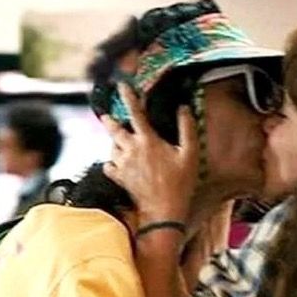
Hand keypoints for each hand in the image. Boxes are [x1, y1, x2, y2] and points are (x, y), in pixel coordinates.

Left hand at [102, 83, 198, 223]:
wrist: (163, 212)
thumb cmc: (179, 184)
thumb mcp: (190, 154)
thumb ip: (187, 129)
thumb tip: (184, 108)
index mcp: (148, 140)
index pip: (135, 112)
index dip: (128, 96)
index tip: (121, 85)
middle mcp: (131, 150)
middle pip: (114, 129)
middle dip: (110, 120)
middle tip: (107, 115)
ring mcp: (123, 165)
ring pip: (111, 146)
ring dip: (114, 141)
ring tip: (118, 140)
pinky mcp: (119, 179)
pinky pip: (109, 166)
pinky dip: (111, 162)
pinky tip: (116, 162)